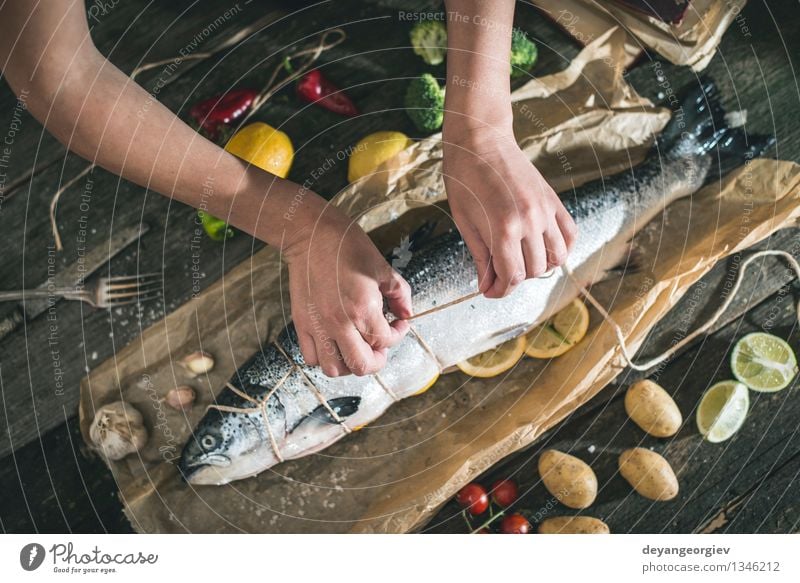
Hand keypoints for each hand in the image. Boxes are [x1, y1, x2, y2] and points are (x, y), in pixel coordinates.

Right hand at [282, 200, 411, 376]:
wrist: (311, 234)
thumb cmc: (347, 246)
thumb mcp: (382, 267)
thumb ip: (400, 294)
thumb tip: (406, 313)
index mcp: (362, 308)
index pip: (385, 341)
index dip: (398, 334)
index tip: (398, 323)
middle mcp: (339, 322)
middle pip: (361, 365)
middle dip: (377, 360)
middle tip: (381, 347)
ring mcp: (317, 325)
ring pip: (334, 368)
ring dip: (349, 363)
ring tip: (356, 348)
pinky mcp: (301, 323)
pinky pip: (311, 356)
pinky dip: (325, 357)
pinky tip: (335, 342)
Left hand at [442, 127, 576, 297]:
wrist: (481, 140)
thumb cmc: (464, 178)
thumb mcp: (465, 222)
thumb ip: (481, 257)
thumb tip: (487, 287)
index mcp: (504, 228)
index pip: (512, 276)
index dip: (499, 290)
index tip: (490, 291)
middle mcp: (530, 221)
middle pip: (535, 270)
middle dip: (515, 279)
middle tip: (499, 273)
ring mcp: (546, 210)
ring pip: (557, 258)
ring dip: (539, 267)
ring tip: (520, 260)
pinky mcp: (553, 200)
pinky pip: (570, 235)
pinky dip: (561, 248)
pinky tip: (544, 249)